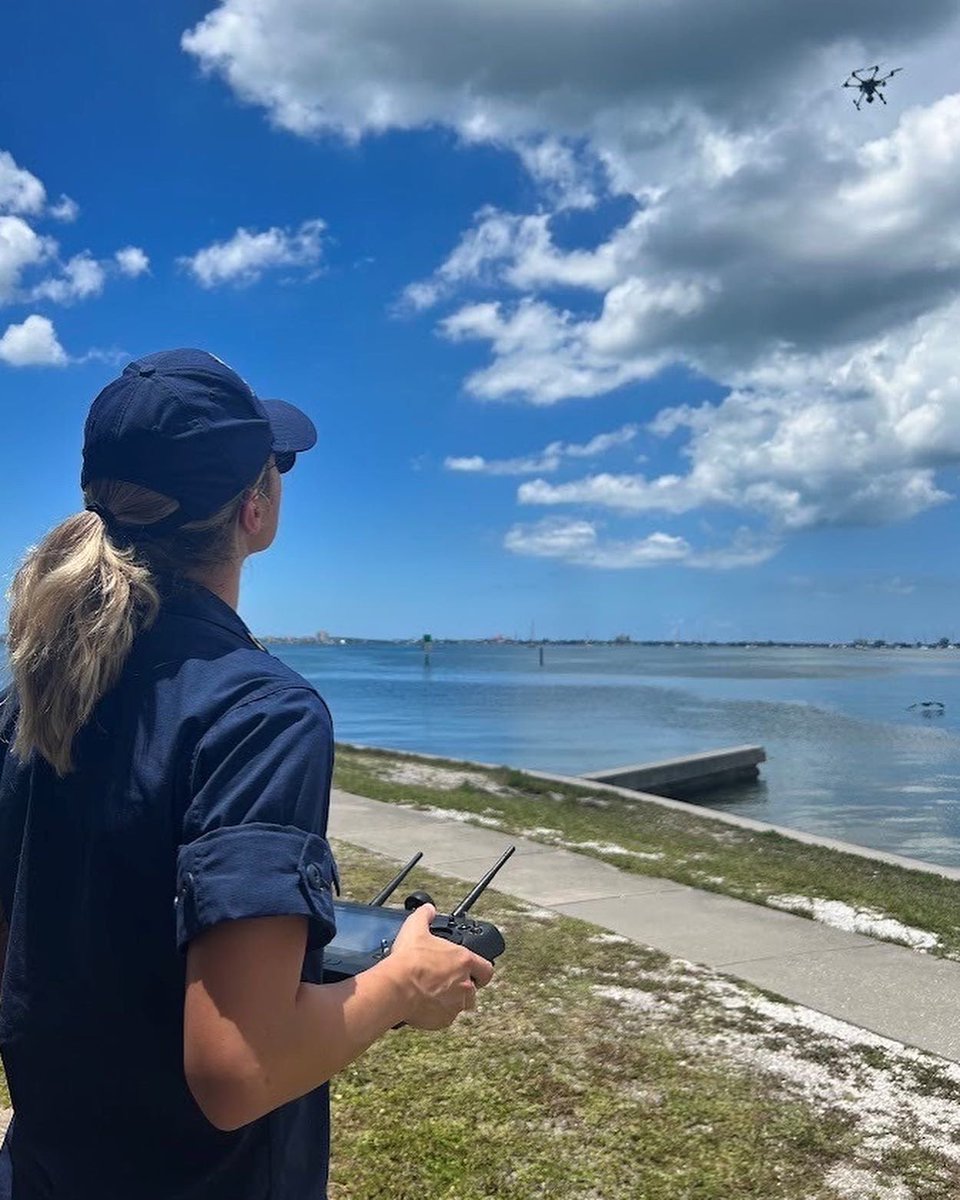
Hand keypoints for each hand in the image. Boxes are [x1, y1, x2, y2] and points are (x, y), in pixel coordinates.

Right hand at [387, 904, 494, 1030]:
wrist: (396, 987)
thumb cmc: (409, 959)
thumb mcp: (416, 928)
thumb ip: (425, 915)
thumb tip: (428, 908)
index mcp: (464, 961)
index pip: (486, 969)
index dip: (481, 971)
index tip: (473, 971)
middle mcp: (465, 985)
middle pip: (473, 990)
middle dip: (462, 987)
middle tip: (445, 982)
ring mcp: (455, 1005)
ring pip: (459, 1005)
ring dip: (450, 1001)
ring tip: (432, 994)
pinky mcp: (443, 1021)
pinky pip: (444, 1019)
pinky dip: (436, 1014)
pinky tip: (423, 1006)